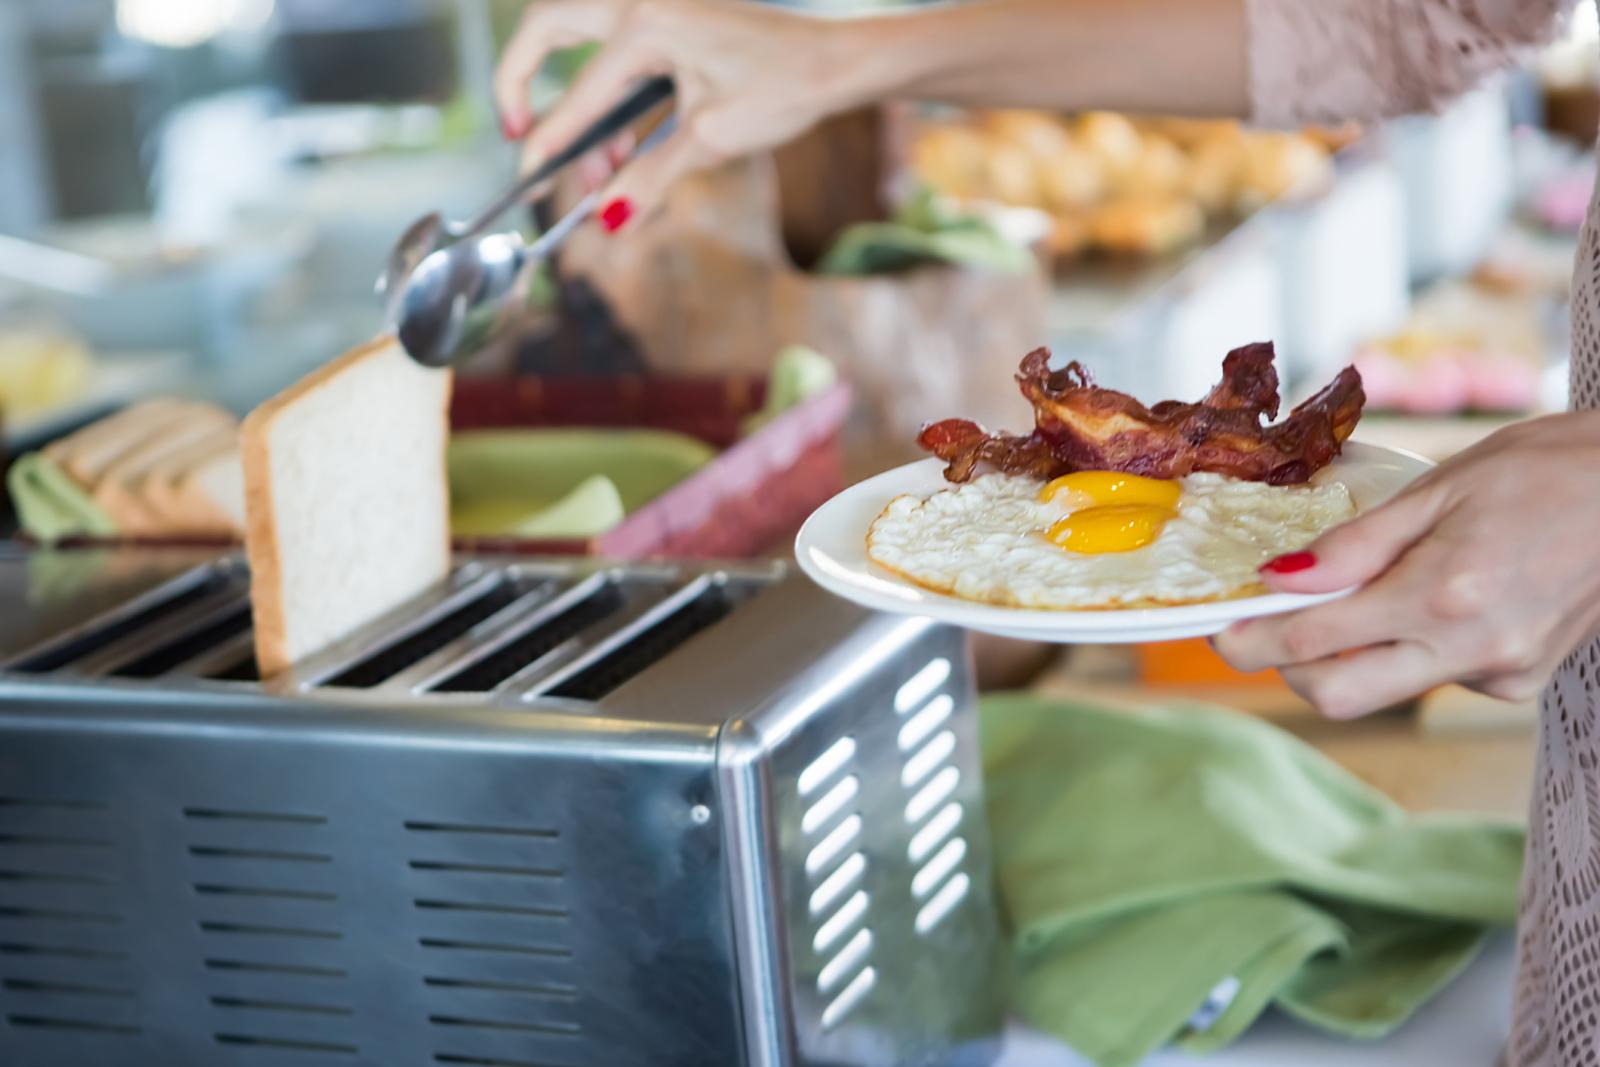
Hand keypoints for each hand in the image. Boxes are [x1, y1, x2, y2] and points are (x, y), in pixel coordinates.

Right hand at [494, 0, 861, 226]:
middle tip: (520, 133)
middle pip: (546, 26)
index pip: (579, 94)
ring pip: (577, 37)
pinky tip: (622, 148)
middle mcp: (642, 2)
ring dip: (574, 98)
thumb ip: (652, 176)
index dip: (550, 144)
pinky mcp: (669, 17)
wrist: (835, 62)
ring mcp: (654, 4)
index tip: (528, 178)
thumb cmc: (784, 88)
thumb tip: (610, 217)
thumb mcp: (712, 140)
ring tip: (599, 168)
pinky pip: (612, 49)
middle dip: (521, 78)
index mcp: (647, 25)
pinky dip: (604, 93)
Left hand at [1212, 412, 1599, 717]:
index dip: (1254, 641)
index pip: (1315, 641)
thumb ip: (1356, 545)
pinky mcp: (1520, 682)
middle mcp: (1471, 648)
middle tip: (1268, 627)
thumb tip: (1280, 577)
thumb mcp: (1441, 489)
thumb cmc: (1545, 469)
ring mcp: (1501, 673)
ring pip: (1387, 687)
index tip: (1219, 633)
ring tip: (1378, 587)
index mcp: (1443, 595)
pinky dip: (1414, 646)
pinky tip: (1444, 597)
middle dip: (1291, 668)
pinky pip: (1436, 676)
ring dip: (1355, 653)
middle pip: (1340, 695)